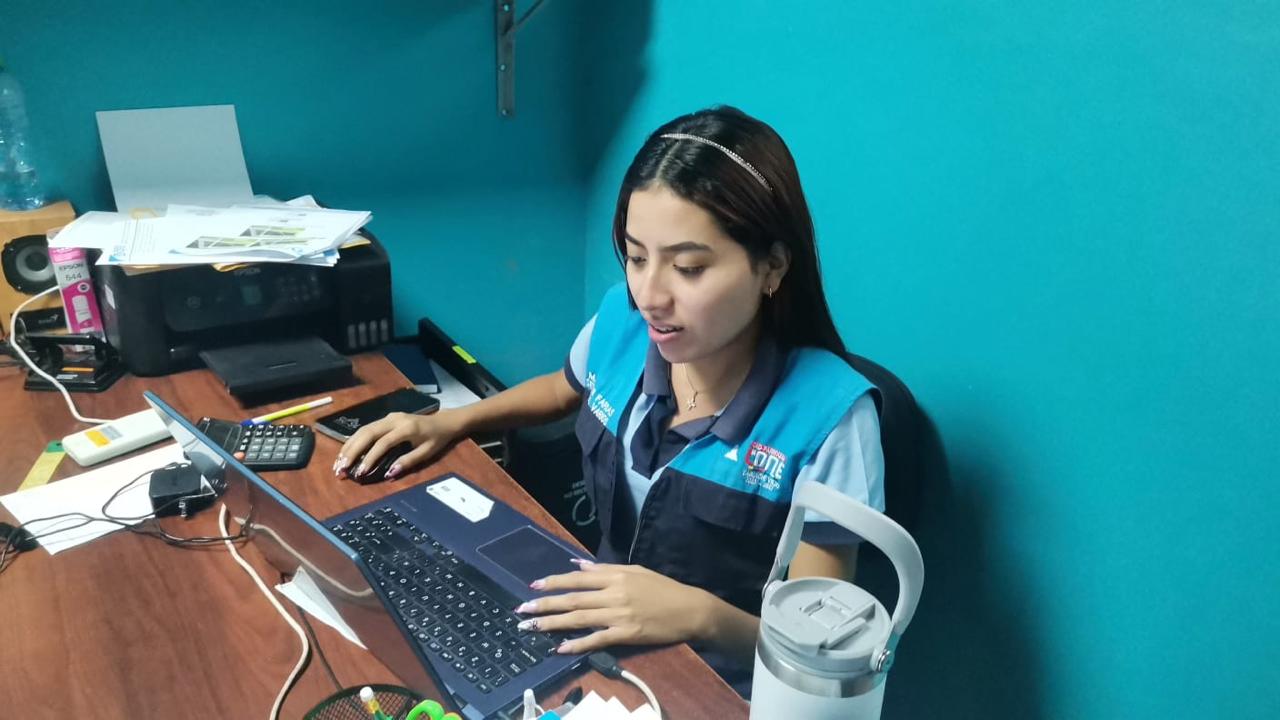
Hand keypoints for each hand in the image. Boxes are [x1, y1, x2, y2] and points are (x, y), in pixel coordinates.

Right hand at [334, 410, 462, 480]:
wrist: (444, 421)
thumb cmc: (437, 438)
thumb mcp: (427, 452)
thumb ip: (408, 461)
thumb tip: (389, 474)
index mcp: (406, 428)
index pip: (383, 443)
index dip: (370, 458)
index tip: (360, 473)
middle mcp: (394, 419)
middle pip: (367, 433)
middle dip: (352, 451)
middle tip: (341, 469)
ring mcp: (388, 417)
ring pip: (363, 429)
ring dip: (349, 446)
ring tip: (339, 464)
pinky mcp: (385, 419)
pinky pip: (366, 429)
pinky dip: (354, 441)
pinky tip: (346, 453)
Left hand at [514, 560, 715, 653]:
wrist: (690, 609)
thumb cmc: (663, 589)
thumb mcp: (635, 571)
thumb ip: (605, 569)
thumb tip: (577, 565)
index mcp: (615, 575)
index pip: (578, 578)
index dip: (554, 582)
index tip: (534, 586)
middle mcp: (614, 593)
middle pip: (573, 598)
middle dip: (545, 604)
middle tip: (522, 611)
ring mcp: (620, 614)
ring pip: (580, 618)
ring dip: (553, 623)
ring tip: (532, 628)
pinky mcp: (627, 633)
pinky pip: (598, 639)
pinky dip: (578, 643)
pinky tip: (561, 647)